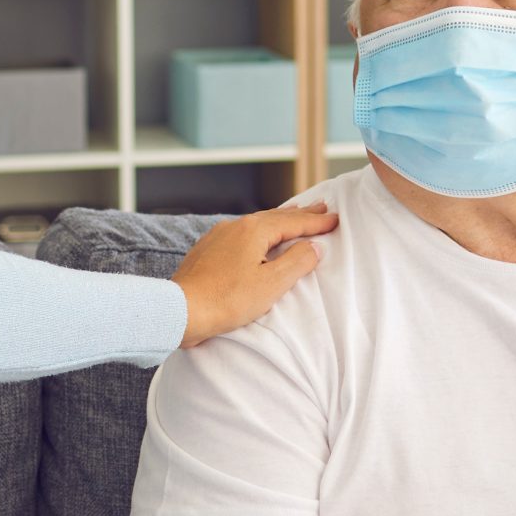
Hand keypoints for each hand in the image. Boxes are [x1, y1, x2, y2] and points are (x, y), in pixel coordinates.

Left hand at [169, 204, 337, 347]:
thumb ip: (297, 262)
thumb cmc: (227, 300)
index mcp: (253, 230)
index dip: (317, 221)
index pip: (293, 222)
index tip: (335, 218)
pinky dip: (258, 232)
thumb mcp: (271, 284)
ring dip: (278, 220)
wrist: (180, 310)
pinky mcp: (207, 251)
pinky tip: (256, 237)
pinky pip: (240, 234)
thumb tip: (314, 246)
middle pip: (275, 217)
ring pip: (256, 223)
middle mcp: (235, 227)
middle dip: (300, 213)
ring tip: (293, 215)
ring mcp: (218, 237)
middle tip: (320, 205)